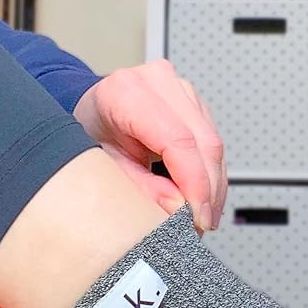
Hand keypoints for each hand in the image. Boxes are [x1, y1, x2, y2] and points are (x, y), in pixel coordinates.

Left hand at [73, 60, 226, 231]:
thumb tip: (179, 209)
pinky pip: (214, 141)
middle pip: (204, 142)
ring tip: (202, 216)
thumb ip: (143, 188)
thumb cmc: (94, 131)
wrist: (93, 110)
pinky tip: (205, 197)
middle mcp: (159, 83)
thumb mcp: (108, 165)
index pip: (179, 141)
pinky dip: (212, 174)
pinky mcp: (195, 102)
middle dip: (208, 190)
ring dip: (214, 186)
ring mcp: (181, 89)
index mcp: (127, 92)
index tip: (198, 215)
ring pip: (214, 144)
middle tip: (201, 224)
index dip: (195, 183)